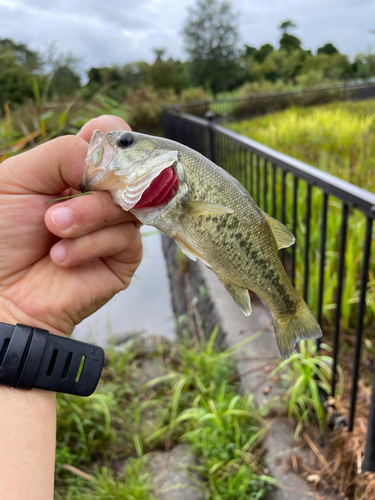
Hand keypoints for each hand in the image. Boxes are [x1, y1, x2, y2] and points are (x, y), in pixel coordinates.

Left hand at [0, 115, 142, 336]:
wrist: (0, 291)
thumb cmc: (1, 235)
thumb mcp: (18, 178)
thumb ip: (62, 153)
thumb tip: (109, 160)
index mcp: (77, 171)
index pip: (114, 139)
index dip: (114, 138)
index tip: (97, 152)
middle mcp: (101, 195)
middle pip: (130, 171)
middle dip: (98, 184)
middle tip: (57, 208)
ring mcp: (115, 226)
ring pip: (129, 205)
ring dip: (88, 216)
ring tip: (54, 231)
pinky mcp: (123, 258)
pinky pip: (127, 239)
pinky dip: (92, 244)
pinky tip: (63, 257)